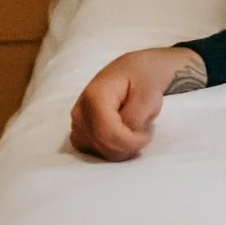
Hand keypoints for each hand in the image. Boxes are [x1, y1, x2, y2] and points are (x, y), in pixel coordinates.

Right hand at [69, 47, 202, 160]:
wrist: (132, 73)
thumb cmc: (142, 82)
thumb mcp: (149, 96)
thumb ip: (135, 117)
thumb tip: (124, 135)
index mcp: (94, 97)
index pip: (108, 134)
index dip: (132, 141)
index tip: (148, 131)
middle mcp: (79, 111)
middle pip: (103, 146)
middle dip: (130, 145)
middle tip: (144, 130)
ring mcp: (76, 123)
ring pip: (99, 151)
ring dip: (122, 148)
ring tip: (133, 129)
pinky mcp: (78, 132)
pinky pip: (94, 151)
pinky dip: (112, 149)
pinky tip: (122, 135)